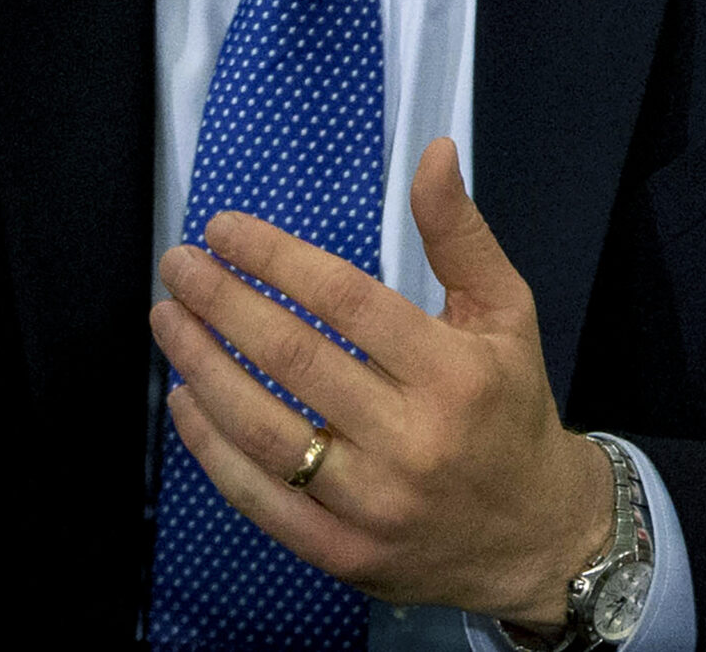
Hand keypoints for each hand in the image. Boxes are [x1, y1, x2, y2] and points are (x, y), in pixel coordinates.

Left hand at [150, 138, 612, 626]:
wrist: (536, 536)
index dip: (276, 259)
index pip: (346, 301)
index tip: (224, 230)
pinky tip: (185, 399)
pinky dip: (212, 449)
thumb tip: (432, 151)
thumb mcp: (507, 311)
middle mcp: (413, 439)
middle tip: (179, 265)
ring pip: (265, 430)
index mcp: (454, 371)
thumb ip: (460, 233)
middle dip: (223, 303)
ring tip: (168, 320)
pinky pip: (260, 499)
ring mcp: (374, 504)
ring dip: (203, 368)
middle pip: (295, 359)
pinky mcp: (343, 554)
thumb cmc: (512, 407)